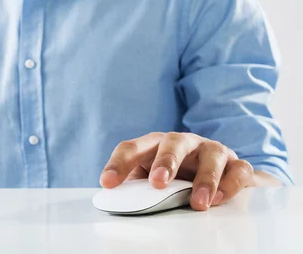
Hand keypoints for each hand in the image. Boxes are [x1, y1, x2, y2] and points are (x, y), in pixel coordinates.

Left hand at [99, 132, 254, 210]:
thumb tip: (116, 203)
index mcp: (155, 145)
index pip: (132, 148)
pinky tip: (221, 199)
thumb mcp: (152, 181)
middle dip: (166, 161)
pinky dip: (230, 183)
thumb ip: (137, 188)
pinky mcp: (236, 164)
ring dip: (204, 178)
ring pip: (211, 154)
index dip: (119, 163)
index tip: (107, 182)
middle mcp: (184, 143)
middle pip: (173, 142)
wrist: (219, 174)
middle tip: (157, 183)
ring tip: (197, 202)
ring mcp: (211, 151)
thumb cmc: (177, 178)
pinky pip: (238, 169)